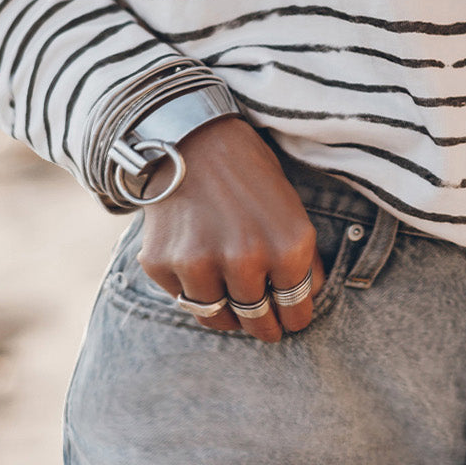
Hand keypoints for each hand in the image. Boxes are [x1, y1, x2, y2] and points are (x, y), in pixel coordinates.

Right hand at [137, 116, 324, 342]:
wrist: (192, 138)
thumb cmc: (250, 174)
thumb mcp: (292, 211)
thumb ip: (301, 260)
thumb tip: (304, 302)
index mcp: (287, 247)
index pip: (296, 312)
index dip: (294, 320)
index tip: (288, 322)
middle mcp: (245, 260)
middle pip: (256, 322)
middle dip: (263, 326)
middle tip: (262, 324)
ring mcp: (199, 263)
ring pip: (216, 318)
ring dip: (225, 313)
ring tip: (229, 296)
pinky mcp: (162, 263)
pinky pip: (181, 298)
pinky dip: (191, 289)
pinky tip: (197, 263)